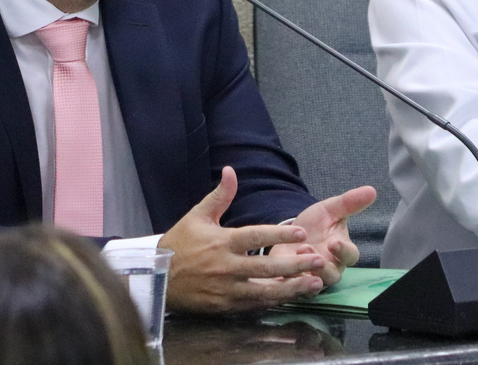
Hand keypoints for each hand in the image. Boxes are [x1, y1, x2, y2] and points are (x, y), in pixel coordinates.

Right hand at [158, 167, 329, 312]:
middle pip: (266, 266)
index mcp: (222, 241)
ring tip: (315, 284)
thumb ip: (220, 196)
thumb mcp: (198, 216)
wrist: (158, 279)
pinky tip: (291, 297)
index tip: (301, 232)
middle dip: (295, 264)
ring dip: (291, 288)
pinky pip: (254, 305)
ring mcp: (226, 289)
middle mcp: (227, 266)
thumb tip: (230, 170)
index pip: (255, 236)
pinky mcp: (225, 306)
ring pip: (264, 291)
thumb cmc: (179, 244)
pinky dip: (273, 302)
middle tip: (319, 261)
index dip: (279, 233)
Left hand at [270, 184, 376, 287]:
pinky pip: (293, 291)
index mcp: (341, 251)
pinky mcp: (292, 285)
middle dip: (323, 267)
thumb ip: (349, 203)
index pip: (349, 255)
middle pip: (332, 276)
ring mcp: (311, 279)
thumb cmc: (315, 225)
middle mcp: (330, 269)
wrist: (289, 235)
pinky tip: (281, 274)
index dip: (343, 251)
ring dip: (306, 273)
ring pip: (314, 285)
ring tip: (297, 255)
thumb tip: (372, 190)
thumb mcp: (329, 210)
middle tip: (311, 253)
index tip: (335, 242)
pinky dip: (289, 284)